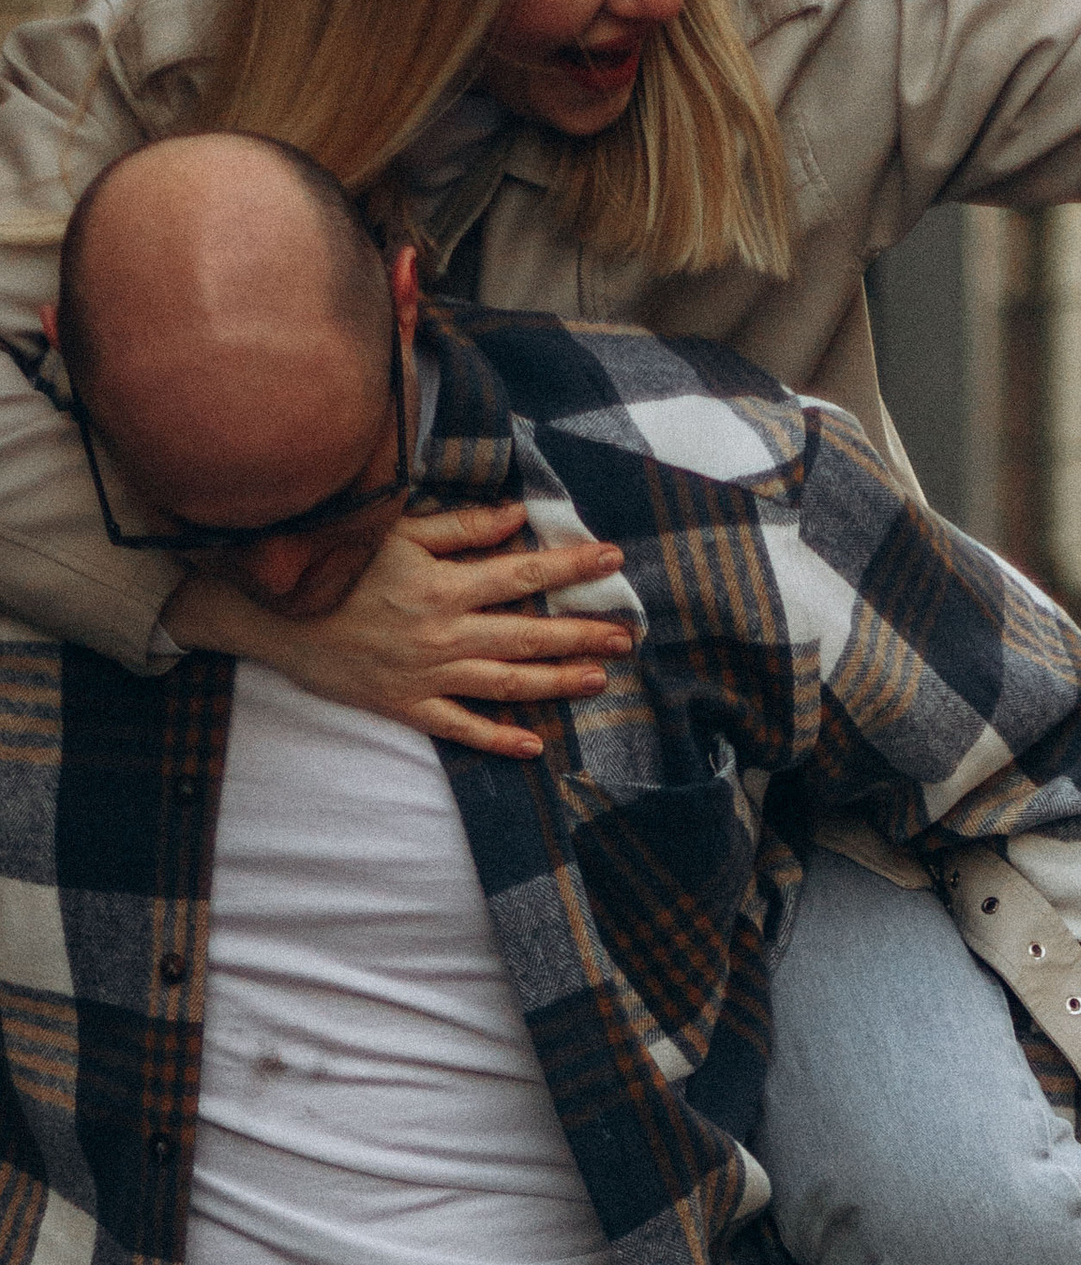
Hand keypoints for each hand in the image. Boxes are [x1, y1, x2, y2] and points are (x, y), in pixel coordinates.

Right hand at [163, 503, 635, 760]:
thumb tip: (516, 518)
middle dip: (581, 634)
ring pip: (506, 684)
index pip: (522, 575)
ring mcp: (427, 675)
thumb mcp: (392, 532)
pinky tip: (534, 746)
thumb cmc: (332, 564)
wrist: (270, 614)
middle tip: (627, 634)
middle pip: (527, 636)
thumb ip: (458, 528)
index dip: (571, 567)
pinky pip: (460, 728)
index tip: (612, 558)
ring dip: (556, 683)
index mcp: (442, 586)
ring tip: (599, 680)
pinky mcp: (406, 706)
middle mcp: (443, 634)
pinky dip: (498, 740)